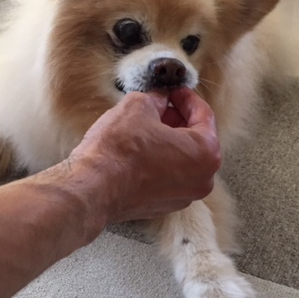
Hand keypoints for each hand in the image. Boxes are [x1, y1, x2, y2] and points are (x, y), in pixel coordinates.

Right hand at [70, 88, 220, 222]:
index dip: (186, 98)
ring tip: (146, 127)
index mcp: (205, 153)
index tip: (174, 91)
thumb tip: (159, 100)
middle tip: (160, 106)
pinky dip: (159, 162)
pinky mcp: (162, 206)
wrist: (93, 187)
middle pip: (196, 140)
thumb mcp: (138, 106)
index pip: (204, 115)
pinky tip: (139, 151)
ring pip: (182, 161)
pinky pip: (167, 177)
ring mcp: (183, 197)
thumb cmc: (118, 149)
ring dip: (168, 142)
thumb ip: (156, 99)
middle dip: (178, 120)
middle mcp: (201, 180)